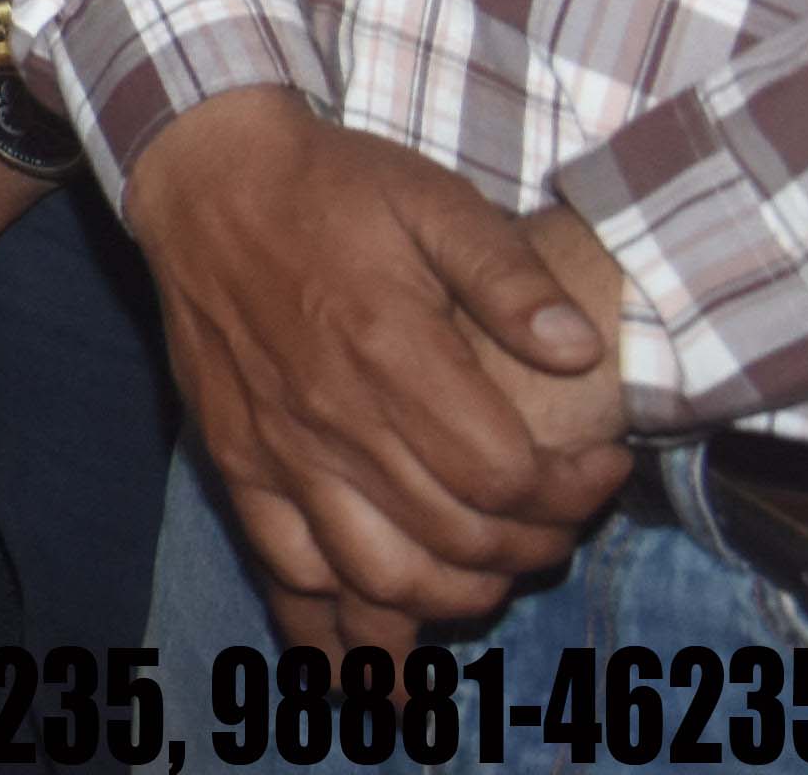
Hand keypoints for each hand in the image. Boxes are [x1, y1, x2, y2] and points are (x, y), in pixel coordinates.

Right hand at [125, 83, 627, 648]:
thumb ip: (510, 277)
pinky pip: (287, 567)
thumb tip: (579, 351)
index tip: (603, 467)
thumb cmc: (330, 185)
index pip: (506, 477)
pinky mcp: (236, 459)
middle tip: (559, 517)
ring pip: (379, 577)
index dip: (574, 492)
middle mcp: (333, 414)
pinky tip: (376, 632)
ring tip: (491, 571)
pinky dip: (335, 617)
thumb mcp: (434, 200)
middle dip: (534, 547)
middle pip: (458, 539)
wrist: (204, 174)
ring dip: (453, 596)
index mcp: (390, 348)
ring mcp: (279, 446)